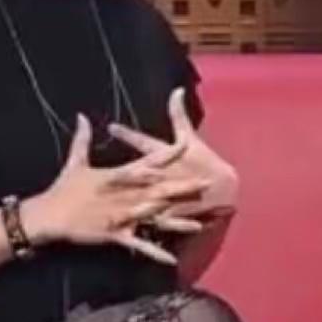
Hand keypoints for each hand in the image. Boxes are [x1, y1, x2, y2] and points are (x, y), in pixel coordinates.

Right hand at [22, 114, 209, 264]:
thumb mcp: (74, 162)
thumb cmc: (63, 188)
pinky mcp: (115, 234)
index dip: (168, 154)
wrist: (49, 214)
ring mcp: (122, 215)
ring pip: (156, 218)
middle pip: (160, 190)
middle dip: (184, 187)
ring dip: (177, 221)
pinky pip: (139, 244)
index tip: (186, 146)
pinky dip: (155, 252)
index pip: (148, 162)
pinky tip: (171, 258)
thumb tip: (81, 116)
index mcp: (117, 175)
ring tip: (200, 223)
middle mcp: (124, 195)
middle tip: (207, 184)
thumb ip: (82, 138)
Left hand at [108, 87, 238, 228]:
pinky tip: (121, 230)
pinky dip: (141, 228)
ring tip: (110, 209)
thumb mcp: (190, 138)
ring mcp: (166, 197)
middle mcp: (163, 177)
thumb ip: (178, 115)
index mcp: (167, 157)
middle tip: (98, 176)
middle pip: (138, 176)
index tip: (111, 127)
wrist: (224, 190)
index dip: (128, 135)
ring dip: (129, 206)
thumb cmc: (204, 162)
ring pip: (144, 202)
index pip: (145, 143)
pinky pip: (154, 223)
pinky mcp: (169, 214)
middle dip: (119, 177)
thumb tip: (176, 90)